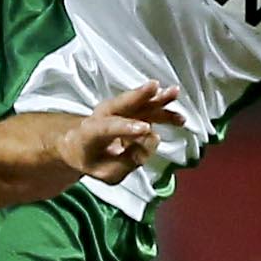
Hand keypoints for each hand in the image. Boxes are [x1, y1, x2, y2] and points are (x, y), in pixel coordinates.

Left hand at [62, 84, 183, 181]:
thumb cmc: (92, 160)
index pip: (108, 127)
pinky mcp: (132, 110)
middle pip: (122, 103)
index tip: (145, 129)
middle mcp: (103, 115)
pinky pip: (149, 108)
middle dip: (139, 95)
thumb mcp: (105, 172)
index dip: (127, 127)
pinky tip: (180, 118)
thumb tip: (149, 143)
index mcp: (90, 132)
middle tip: (154, 87)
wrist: (79, 143)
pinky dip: (165, 110)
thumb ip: (126, 162)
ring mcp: (119, 110)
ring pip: (140, 102)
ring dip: (159, 98)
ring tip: (175, 93)